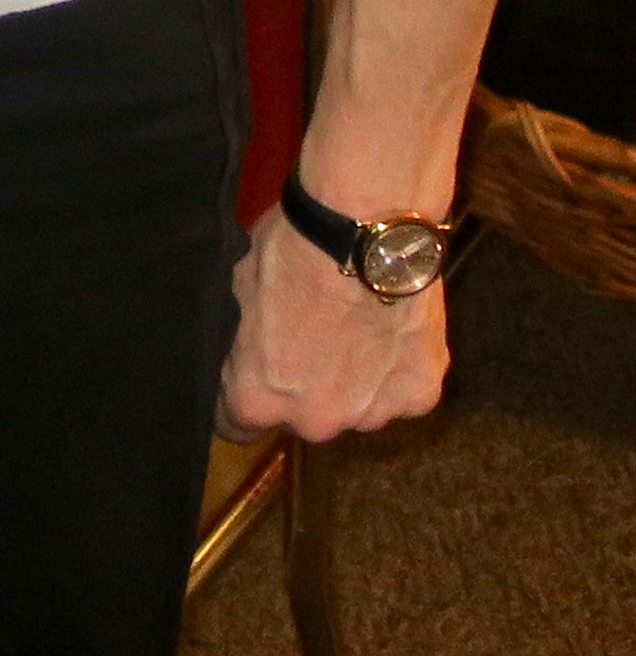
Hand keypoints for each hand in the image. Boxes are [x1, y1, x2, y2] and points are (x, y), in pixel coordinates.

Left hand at [214, 202, 447, 442]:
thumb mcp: (237, 289)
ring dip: (352, 382)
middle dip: (301, 388)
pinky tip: (389, 328)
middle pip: (302, 417)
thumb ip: (240, 340)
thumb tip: (240, 352)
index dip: (236, 398)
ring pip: (355, 407)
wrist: (367, 231)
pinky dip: (395, 369)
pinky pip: (399, 392)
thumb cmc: (292, 251)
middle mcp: (317, 420)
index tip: (247, 380)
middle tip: (309, 339)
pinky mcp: (421, 396)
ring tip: (353, 329)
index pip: (235, 424)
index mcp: (260, 397)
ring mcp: (373, 413)